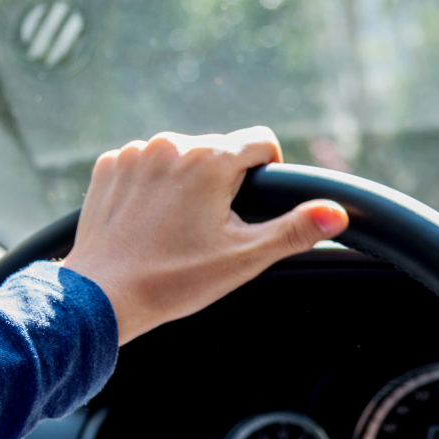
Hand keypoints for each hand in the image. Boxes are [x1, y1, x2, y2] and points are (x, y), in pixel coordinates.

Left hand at [61, 127, 348, 343]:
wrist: (102, 297)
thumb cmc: (175, 280)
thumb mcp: (244, 258)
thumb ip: (294, 230)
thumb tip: (336, 213)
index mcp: (209, 158)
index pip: (261, 142)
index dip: (267, 174)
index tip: (252, 208)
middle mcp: (170, 143)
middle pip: (218, 152)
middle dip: (223, 184)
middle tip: (209, 232)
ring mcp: (134, 152)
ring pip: (180, 158)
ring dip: (186, 184)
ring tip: (175, 231)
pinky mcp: (108, 167)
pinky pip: (144, 166)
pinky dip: (151, 188)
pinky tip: (147, 224)